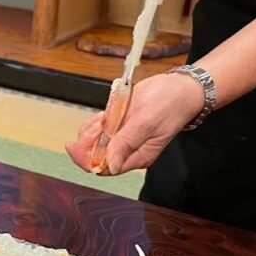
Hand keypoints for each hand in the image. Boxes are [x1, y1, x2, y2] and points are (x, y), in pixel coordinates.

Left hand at [66, 72, 203, 174]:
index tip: (74, 146)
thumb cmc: (169, 104)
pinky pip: (100, 129)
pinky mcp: (120, 124)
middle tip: (97, 123)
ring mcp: (123, 137)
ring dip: (92, 130)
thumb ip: (125, 144)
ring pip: (95, 142)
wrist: (181, 87)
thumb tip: (109, 166)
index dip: (86, 160)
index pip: (104, 168)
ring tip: (103, 117)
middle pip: (96, 156)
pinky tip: (103, 114)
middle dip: (88, 142)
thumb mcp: (145, 123)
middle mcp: (129, 151)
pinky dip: (96, 122)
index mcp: (137, 157)